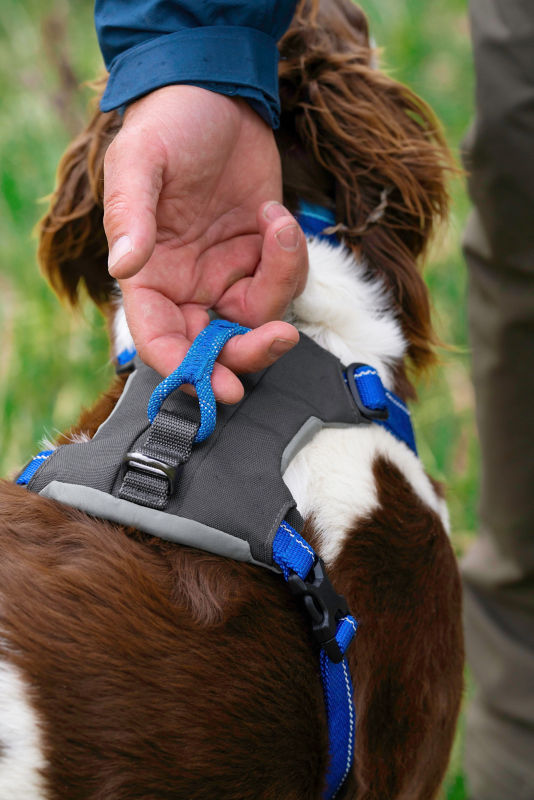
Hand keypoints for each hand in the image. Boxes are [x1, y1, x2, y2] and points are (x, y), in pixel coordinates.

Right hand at [103, 85, 307, 401]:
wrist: (214, 93)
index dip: (184, 368)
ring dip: (279, 285)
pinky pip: (284, 280)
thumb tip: (124, 266)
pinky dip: (291, 257)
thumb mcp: (139, 161)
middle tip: (278, 340)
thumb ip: (131, 215)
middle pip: (215, 346)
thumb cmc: (167, 124)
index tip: (217, 384)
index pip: (160, 339)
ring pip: (259, 317)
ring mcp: (228, 273)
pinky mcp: (263, 255)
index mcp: (150, 276)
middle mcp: (189, 285)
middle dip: (247, 353)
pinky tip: (276, 214)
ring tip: (276, 226)